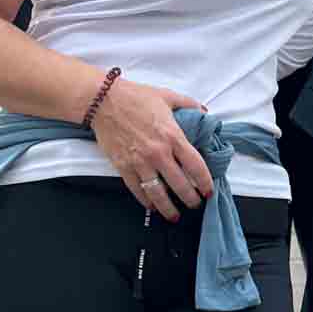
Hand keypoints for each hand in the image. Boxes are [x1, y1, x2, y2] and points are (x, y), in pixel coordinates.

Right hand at [91, 79, 213, 219]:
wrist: (104, 101)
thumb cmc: (135, 97)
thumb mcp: (167, 96)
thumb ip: (188, 104)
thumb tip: (204, 111)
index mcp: (173, 136)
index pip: (195, 165)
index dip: (205, 182)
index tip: (208, 190)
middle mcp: (158, 152)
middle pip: (180, 184)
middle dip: (190, 199)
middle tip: (195, 204)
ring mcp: (140, 162)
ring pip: (158, 193)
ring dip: (168, 208)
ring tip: (175, 215)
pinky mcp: (123, 166)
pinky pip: (137, 189)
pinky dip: (146, 201)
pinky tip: (152, 206)